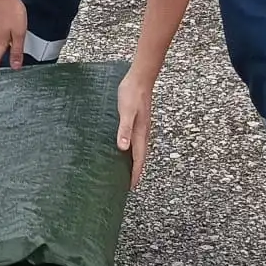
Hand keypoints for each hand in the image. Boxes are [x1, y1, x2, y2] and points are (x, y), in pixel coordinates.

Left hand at [116, 68, 152, 188]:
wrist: (140, 78)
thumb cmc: (132, 94)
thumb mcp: (126, 112)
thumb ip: (124, 129)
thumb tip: (123, 148)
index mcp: (140, 133)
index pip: (139, 158)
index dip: (135, 173)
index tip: (131, 186)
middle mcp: (143, 132)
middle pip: (141, 157)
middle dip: (136, 171)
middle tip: (130, 184)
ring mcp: (142, 127)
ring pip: (139, 149)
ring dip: (135, 161)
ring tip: (128, 171)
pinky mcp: (139, 121)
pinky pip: (137, 141)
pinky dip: (132, 150)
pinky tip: (126, 148)